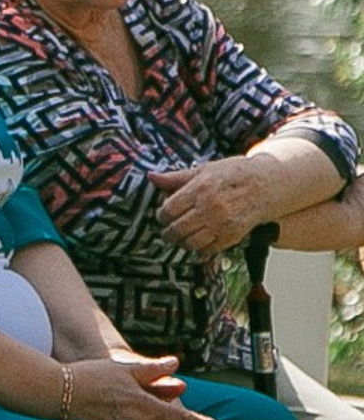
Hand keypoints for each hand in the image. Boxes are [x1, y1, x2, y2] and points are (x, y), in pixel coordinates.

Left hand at [149, 158, 273, 256]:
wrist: (269, 184)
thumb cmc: (235, 173)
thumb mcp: (205, 169)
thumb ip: (176, 177)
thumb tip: (151, 177)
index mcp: (200, 189)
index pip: (169, 209)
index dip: (161, 215)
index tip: (162, 215)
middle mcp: (211, 208)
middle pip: (177, 229)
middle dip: (168, 232)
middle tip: (167, 230)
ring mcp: (223, 224)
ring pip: (190, 242)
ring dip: (181, 242)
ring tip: (180, 237)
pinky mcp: (234, 236)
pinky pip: (209, 249)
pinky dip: (199, 249)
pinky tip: (197, 242)